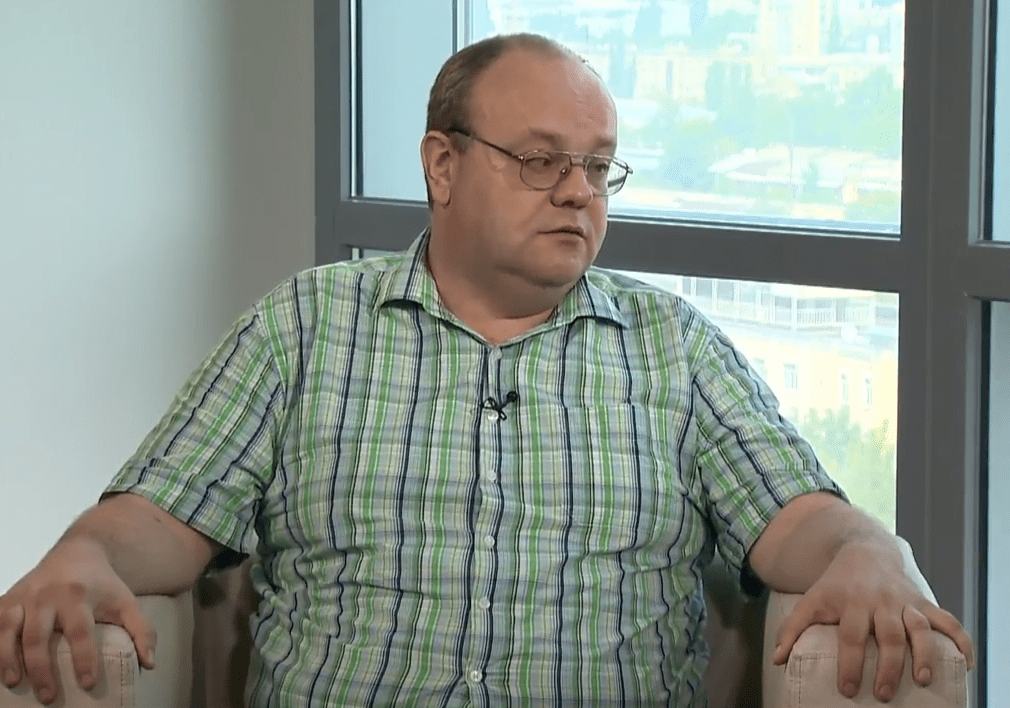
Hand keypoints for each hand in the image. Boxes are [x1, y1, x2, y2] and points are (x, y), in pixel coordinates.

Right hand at [0, 540, 156, 704]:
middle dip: (41, 669)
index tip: (89, 683)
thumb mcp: (127, 601)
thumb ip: (142, 630)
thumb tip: (149, 664)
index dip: (84, 658)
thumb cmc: (103, 584)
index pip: (80, 631)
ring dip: (8, 658)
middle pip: (39, 635)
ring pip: (9, 628)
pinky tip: (0, 665)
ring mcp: (25, 594)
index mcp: (80, 595)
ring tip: (14, 683)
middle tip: (49, 697)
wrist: (80, 549)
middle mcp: (48, 594)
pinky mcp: (9, 597)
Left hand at [771, 542, 974, 702]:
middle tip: (881, 694)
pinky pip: (946, 620)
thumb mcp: (811, 600)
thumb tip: (778, 659)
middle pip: (887, 635)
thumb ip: (793, 628)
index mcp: (851, 602)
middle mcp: (880, 601)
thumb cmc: (835, 584)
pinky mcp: (923, 602)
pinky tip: (966, 663)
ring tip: (923, 680)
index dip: (849, 662)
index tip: (848, 689)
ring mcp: (904, 601)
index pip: (850, 635)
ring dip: (924, 654)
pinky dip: (959, 639)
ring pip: (918, 627)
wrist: (864, 550)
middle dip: (887, 666)